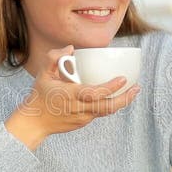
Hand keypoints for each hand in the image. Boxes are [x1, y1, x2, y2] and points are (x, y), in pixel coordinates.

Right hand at [5, 46, 140, 149]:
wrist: (34, 122)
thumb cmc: (39, 96)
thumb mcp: (42, 74)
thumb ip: (54, 58)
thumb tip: (71, 48)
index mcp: (70, 95)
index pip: (95, 93)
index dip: (111, 87)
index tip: (123, 78)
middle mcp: (79, 108)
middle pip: (108, 106)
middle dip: (125, 98)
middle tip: (137, 87)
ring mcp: (82, 117)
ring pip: (107, 111)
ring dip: (122, 102)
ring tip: (133, 91)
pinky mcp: (83, 122)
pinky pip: (100, 113)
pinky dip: (110, 105)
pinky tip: (117, 96)